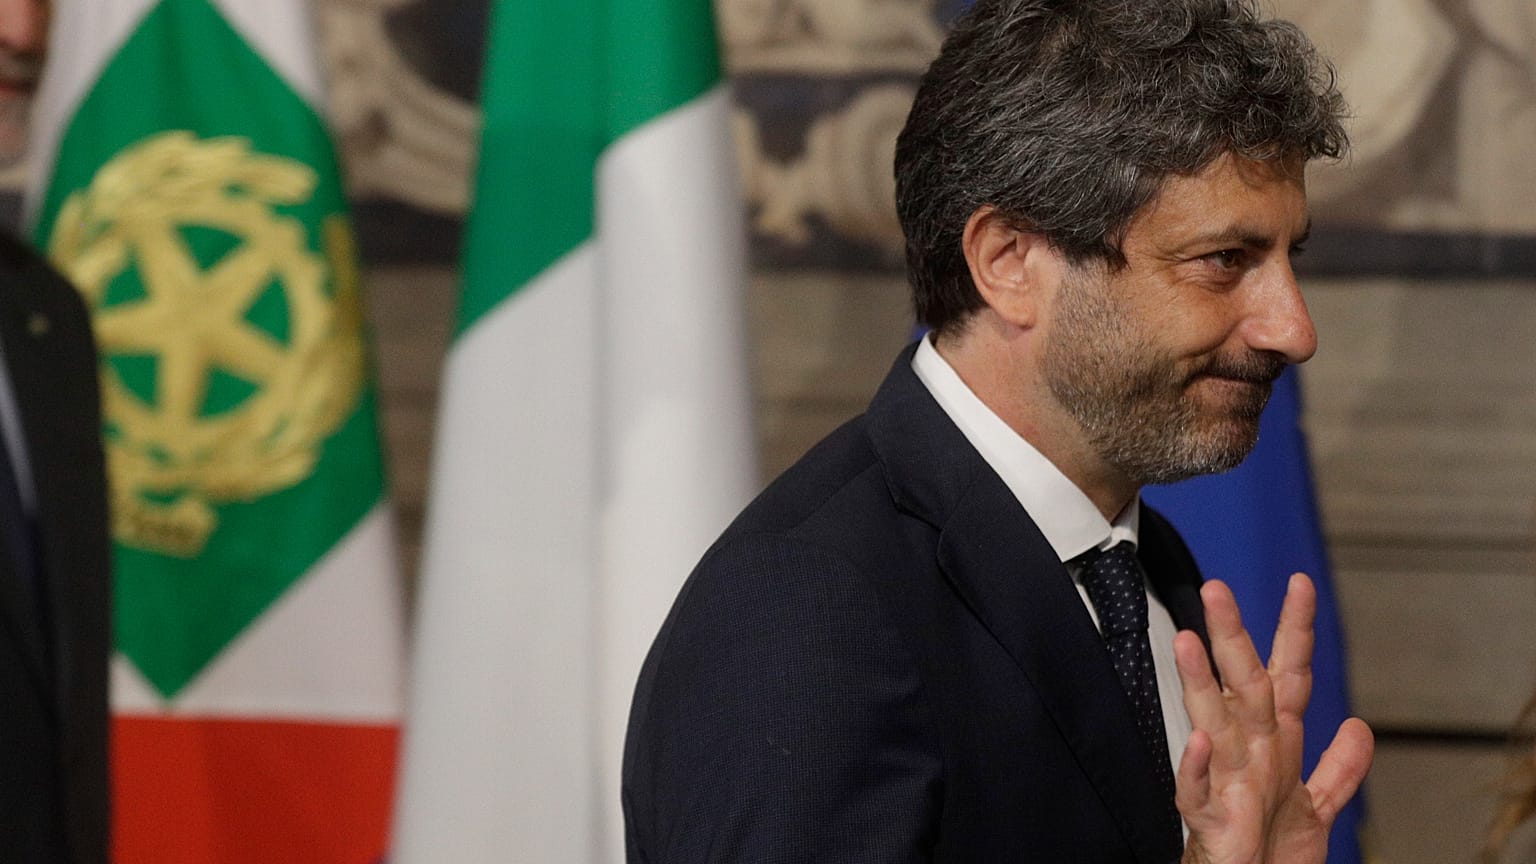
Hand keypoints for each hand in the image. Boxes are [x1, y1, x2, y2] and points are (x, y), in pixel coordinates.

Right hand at [1175, 574, 1373, 863]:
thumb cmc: (1271, 852)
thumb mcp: (1317, 808)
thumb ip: (1339, 767)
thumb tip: (1359, 726)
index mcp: (1276, 742)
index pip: (1287, 673)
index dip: (1294, 629)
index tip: (1300, 582)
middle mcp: (1249, 752)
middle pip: (1243, 684)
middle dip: (1232, 637)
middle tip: (1216, 590)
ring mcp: (1226, 781)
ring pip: (1212, 723)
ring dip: (1200, 685)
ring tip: (1189, 643)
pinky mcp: (1209, 819)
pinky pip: (1197, 791)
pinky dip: (1197, 768)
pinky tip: (1200, 742)